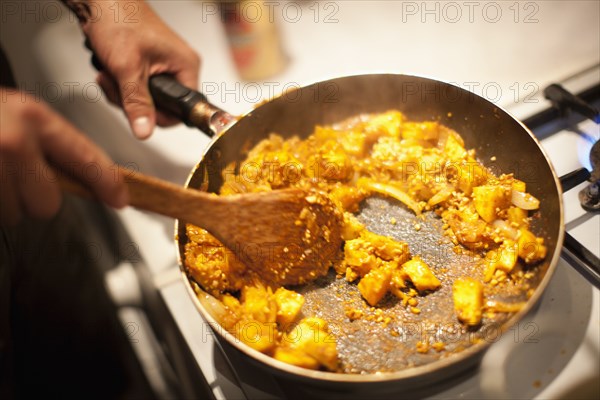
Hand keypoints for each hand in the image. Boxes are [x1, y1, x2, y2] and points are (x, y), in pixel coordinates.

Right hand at [0, 88, 127, 224]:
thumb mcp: (19, 112)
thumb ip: (48, 142)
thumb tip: (81, 176)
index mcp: (33, 119)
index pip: (86, 158)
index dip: (107, 183)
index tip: (120, 198)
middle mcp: (13, 142)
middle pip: (48, 203)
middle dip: (35, 197)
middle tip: (15, 176)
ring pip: (15, 213)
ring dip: (6, 201)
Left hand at [81, 0, 200, 138]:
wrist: (99, 0)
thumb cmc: (118, 19)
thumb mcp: (127, 67)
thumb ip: (137, 103)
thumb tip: (145, 131)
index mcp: (186, 67)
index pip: (182, 111)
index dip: (158, 116)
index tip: (138, 110)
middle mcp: (178, 68)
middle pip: (160, 108)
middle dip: (132, 102)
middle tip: (117, 85)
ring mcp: (163, 68)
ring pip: (145, 100)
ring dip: (121, 93)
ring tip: (110, 74)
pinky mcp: (148, 67)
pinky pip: (137, 90)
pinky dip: (120, 85)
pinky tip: (110, 71)